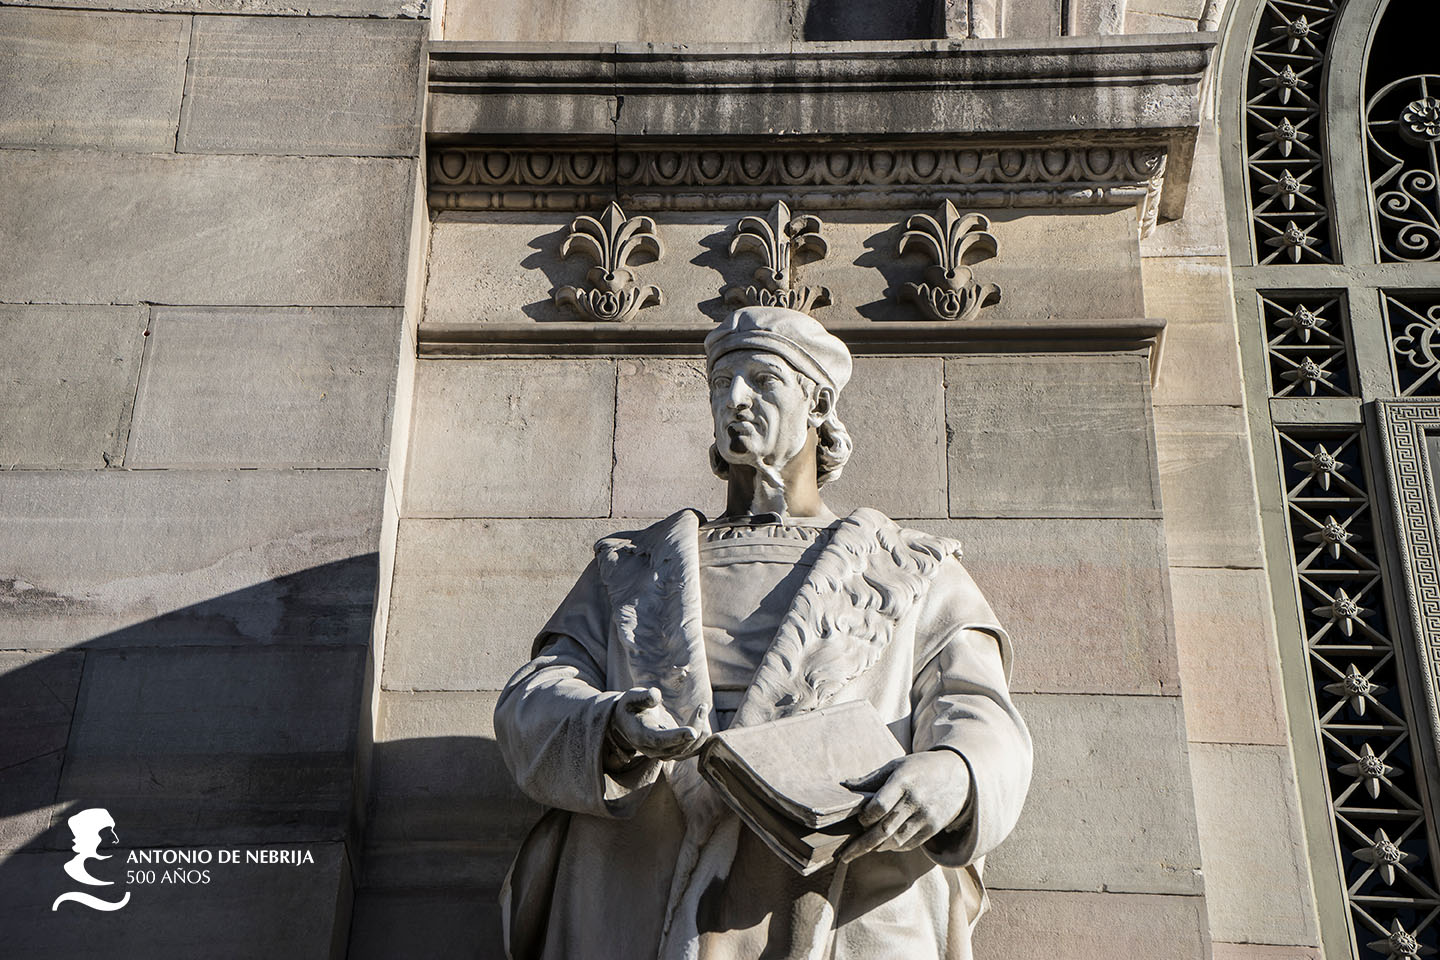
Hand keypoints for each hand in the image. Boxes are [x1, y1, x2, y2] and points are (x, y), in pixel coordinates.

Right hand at [610, 687, 705, 760]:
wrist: (629, 722)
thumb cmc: (631, 706)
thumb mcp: (631, 697)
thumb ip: (642, 696)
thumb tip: (656, 696)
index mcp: (640, 735)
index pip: (659, 740)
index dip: (676, 737)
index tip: (693, 732)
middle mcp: (653, 749)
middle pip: (678, 746)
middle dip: (694, 727)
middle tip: (702, 706)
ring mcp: (664, 753)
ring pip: (688, 750)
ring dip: (700, 731)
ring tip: (702, 708)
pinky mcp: (675, 751)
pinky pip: (693, 749)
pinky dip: (701, 735)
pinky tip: (701, 716)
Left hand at [838, 751, 970, 861]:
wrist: (959, 775)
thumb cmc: (920, 768)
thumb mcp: (896, 765)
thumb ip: (871, 779)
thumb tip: (843, 786)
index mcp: (903, 781)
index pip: (879, 806)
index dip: (865, 817)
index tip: (858, 819)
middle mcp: (915, 800)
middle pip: (884, 829)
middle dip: (862, 844)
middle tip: (845, 854)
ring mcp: (926, 816)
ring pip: (895, 840)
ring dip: (877, 847)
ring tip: (862, 849)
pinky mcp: (933, 827)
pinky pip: (909, 844)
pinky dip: (893, 846)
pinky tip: (883, 845)